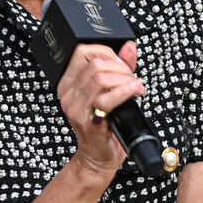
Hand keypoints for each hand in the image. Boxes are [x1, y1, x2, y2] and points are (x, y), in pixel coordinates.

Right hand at [57, 41, 145, 174]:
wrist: (98, 155)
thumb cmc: (104, 123)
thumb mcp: (110, 89)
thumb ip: (119, 66)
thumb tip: (129, 47)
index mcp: (68, 82)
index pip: (82, 51)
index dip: (107, 52)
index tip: (121, 64)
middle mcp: (68, 94)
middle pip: (94, 64)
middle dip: (120, 67)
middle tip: (131, 78)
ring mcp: (76, 108)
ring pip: (99, 78)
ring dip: (124, 79)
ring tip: (134, 86)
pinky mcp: (88, 122)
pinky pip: (106, 100)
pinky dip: (125, 92)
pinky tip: (135, 92)